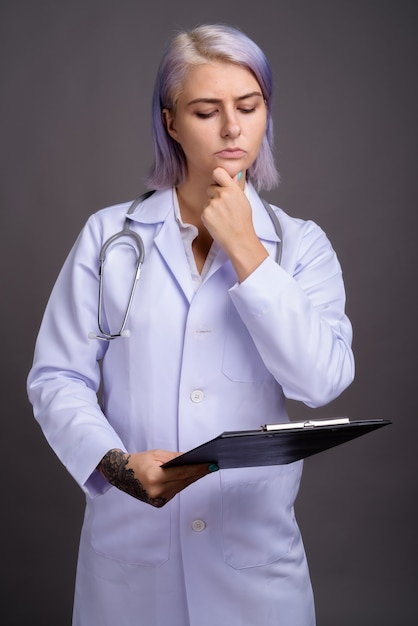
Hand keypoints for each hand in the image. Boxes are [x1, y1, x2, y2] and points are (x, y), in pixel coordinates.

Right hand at [98, 449, 215, 507]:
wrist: (121, 475)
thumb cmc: (139, 461)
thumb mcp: (156, 454)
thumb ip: (174, 457)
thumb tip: (192, 458)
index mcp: (155, 477)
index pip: (182, 472)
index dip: (198, 469)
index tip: (211, 465)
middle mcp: (156, 491)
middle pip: (184, 481)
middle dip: (198, 473)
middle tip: (212, 466)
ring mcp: (157, 499)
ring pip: (181, 487)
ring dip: (192, 478)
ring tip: (205, 470)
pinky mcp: (158, 504)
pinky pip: (175, 491)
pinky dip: (182, 483)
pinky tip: (190, 477)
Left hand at [201, 168, 267, 280]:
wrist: (239, 239)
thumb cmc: (243, 221)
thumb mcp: (243, 200)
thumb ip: (235, 187)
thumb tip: (233, 175)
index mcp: (233, 189)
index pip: (218, 172)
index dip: (217, 177)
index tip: (219, 182)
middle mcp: (222, 195)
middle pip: (211, 187)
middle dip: (215, 195)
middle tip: (224, 208)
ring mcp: (212, 205)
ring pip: (207, 200)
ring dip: (212, 207)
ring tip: (223, 217)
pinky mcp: (205, 214)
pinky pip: (204, 211)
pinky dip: (209, 216)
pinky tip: (218, 222)